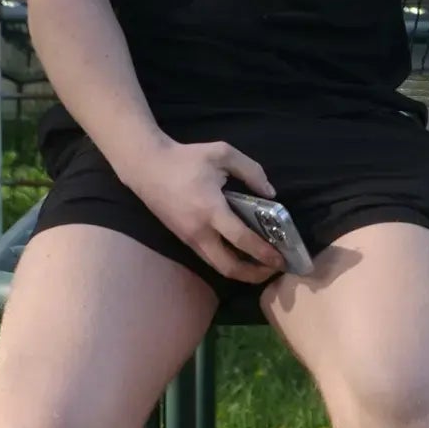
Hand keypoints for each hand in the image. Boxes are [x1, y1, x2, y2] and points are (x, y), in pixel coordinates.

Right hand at [123, 138, 284, 283]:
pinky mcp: (184, 239)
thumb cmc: (185, 159)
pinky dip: (228, 262)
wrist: (147, 167)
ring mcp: (190, 239)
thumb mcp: (222, 153)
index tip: (282, 258)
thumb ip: (250, 170)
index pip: (242, 239)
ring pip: (218, 266)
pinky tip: (241, 253)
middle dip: (255, 274)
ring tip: (262, 265)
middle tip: (274, 268)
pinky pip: (209, 258)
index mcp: (211, 210)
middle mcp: (200, 232)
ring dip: (242, 271)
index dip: (264, 253)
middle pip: (229, 267)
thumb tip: (269, 192)